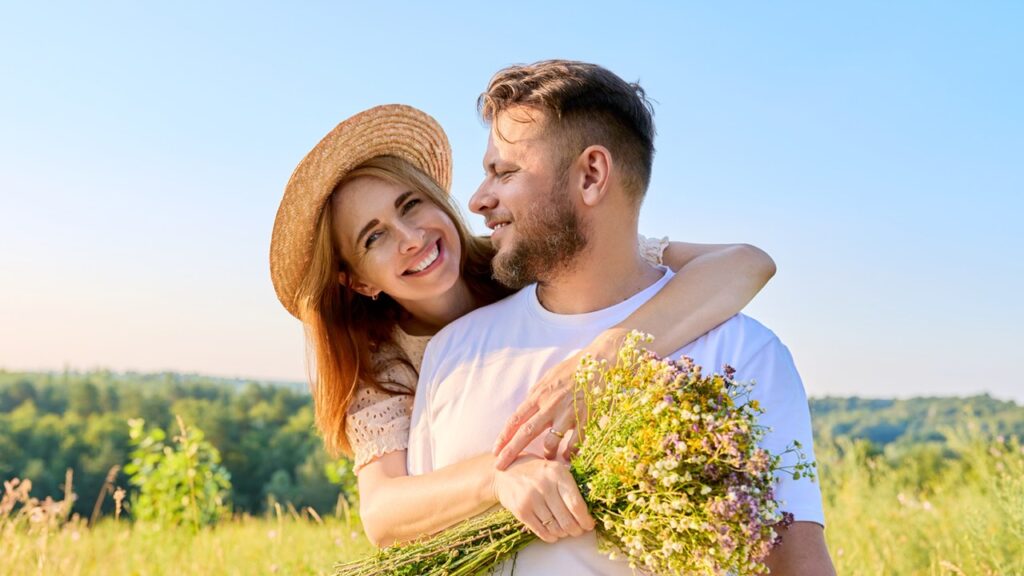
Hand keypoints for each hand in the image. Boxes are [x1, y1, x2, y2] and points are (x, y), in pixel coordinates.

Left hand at [492, 328, 626, 469]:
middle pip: (526, 433)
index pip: (515, 419)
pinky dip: (570, 454)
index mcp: (539, 395)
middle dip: (511, 451)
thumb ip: (536, 394)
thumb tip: (525, 408)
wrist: (599, 362)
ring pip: (550, 442)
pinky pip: (575, 443)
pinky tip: (568, 457)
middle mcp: (550, 405)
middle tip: (500, 466)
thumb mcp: (549, 377)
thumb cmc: (573, 369)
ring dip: (546, 454)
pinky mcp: (585, 418)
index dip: (503, 436)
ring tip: (547, 459)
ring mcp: (568, 413)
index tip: (495, 450)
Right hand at [492, 455, 594, 542]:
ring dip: (563, 534)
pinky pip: (541, 531)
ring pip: (555, 528)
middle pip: (567, 520)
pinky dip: (551, 537)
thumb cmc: (536, 472)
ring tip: (565, 531)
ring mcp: (531, 499)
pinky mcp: (521, 511)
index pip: (576, 504)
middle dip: (576, 530)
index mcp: (557, 473)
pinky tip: (554, 534)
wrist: (504, 473)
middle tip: (578, 530)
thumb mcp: (554, 469)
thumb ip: (570, 485)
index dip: (585, 519)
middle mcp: (544, 486)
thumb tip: (588, 510)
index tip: (589, 525)